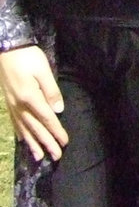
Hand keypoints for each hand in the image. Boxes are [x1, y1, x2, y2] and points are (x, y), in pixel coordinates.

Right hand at [0, 46, 67, 160]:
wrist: (6, 50)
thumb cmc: (28, 57)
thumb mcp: (44, 71)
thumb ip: (51, 91)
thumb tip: (58, 110)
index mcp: (31, 98)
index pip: (47, 119)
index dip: (56, 132)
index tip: (64, 142)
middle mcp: (20, 105)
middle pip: (36, 128)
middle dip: (46, 143)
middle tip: (56, 156)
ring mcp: (12, 105)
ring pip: (24, 129)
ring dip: (33, 143)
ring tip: (39, 156)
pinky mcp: (8, 102)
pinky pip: (15, 123)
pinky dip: (20, 133)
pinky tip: (23, 140)